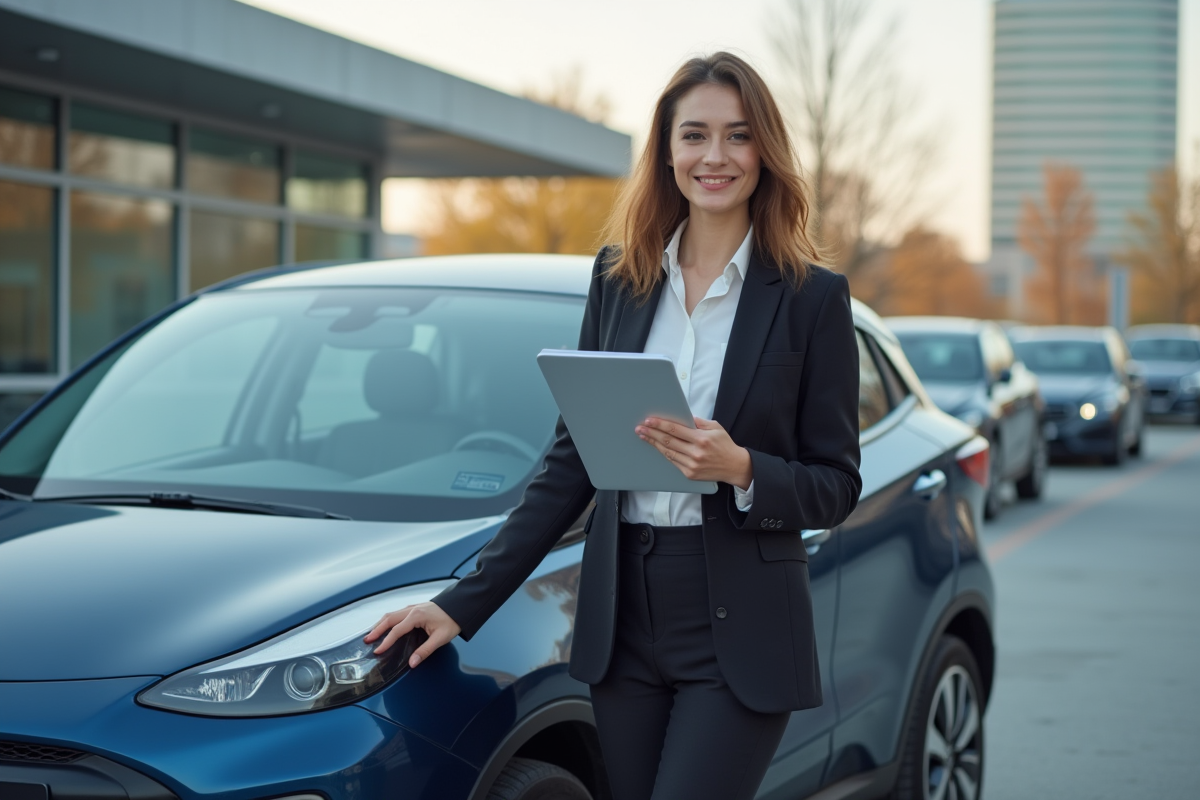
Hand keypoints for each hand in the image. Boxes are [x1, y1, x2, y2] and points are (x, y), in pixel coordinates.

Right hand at [364, 602, 460, 668]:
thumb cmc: (452, 621)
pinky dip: (388, 620)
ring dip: (380, 623)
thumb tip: (412, 662)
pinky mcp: (415, 608)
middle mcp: (412, 609)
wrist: (461, 606)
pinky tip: (387, 625)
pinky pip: (397, 613)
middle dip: (376, 629)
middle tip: (367, 640)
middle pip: (388, 619)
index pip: (396, 631)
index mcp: (416, 616)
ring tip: (372, 633)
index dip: (386, 642)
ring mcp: (413, 607)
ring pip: (391, 614)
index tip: (378, 650)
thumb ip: (425, 651)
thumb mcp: (440, 638)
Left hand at [635, 416, 752, 488]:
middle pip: (668, 441)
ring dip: (654, 443)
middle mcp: (696, 452)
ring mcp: (692, 465)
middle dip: (652, 433)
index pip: (676, 429)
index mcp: (702, 438)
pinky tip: (657, 447)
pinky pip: (673, 461)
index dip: (660, 424)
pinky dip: (664, 453)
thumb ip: (698, 422)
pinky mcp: (690, 474)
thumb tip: (682, 417)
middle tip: (640, 428)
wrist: (734, 466)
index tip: (649, 420)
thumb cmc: (725, 445)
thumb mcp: (716, 428)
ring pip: (668, 452)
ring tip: (644, 436)